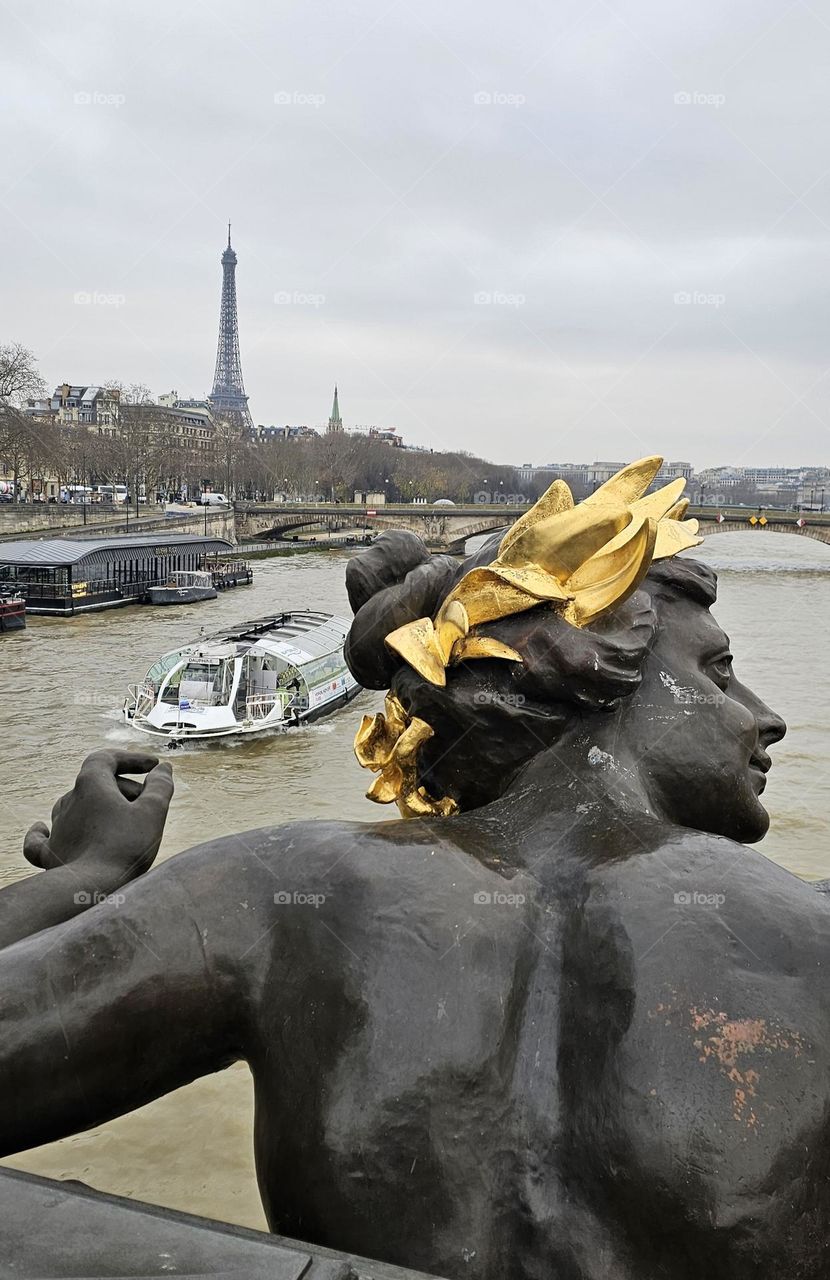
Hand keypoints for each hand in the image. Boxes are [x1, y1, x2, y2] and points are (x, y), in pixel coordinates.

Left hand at [23, 750, 173, 885]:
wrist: (91, 888)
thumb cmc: (124, 847)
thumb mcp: (152, 812)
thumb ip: (160, 786)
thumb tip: (163, 768)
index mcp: (90, 784)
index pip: (106, 758)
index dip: (130, 759)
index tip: (152, 767)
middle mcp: (69, 801)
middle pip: (97, 784)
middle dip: (125, 788)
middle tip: (150, 806)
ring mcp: (57, 828)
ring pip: (74, 806)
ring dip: (97, 807)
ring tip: (120, 821)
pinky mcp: (50, 854)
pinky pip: (41, 838)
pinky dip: (44, 831)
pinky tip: (43, 828)